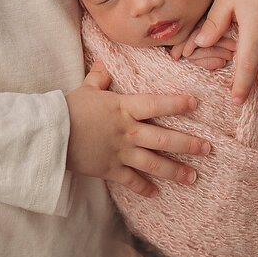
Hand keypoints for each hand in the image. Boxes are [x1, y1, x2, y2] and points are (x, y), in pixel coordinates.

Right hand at [66, 60, 211, 197]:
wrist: (50, 134)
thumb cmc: (68, 108)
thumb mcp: (86, 89)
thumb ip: (99, 77)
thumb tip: (105, 63)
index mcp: (123, 108)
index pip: (156, 104)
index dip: (176, 104)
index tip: (195, 104)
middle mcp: (127, 131)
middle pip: (164, 138)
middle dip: (188, 144)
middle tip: (207, 149)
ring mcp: (120, 152)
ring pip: (154, 163)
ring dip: (175, 171)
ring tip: (193, 177)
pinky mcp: (110, 169)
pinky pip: (132, 181)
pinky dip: (144, 188)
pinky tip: (156, 193)